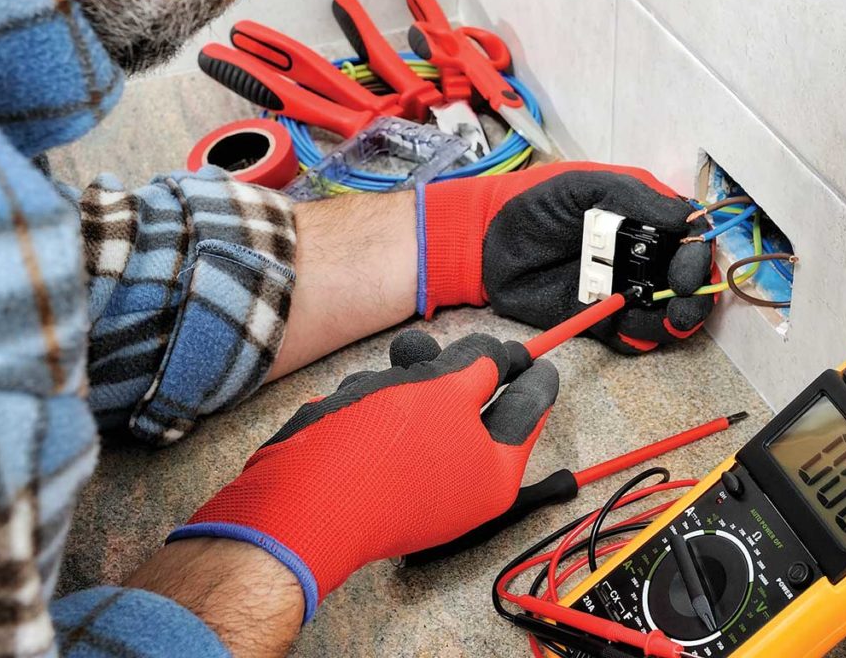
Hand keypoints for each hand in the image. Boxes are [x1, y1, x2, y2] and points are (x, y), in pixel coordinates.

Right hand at [168, 331, 557, 619]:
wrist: (302, 498)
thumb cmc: (388, 447)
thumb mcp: (449, 391)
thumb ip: (482, 368)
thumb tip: (500, 356)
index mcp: (494, 472)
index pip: (528, 411)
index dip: (535, 376)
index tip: (543, 358)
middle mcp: (461, 479)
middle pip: (475, 403)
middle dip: (457, 369)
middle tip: (462, 347)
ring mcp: (416, 476)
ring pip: (426, 403)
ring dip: (408, 379)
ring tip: (391, 372)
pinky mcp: (375, 468)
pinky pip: (389, 419)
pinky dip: (377, 401)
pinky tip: (356, 399)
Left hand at [420, 163, 712, 352]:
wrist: (487, 243)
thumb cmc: (537, 203)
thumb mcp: (587, 186)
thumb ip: (638, 199)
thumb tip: (690, 219)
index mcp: (645, 219)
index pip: (690, 237)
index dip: (698, 251)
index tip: (689, 261)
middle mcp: (641, 257)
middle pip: (688, 280)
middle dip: (693, 290)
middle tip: (680, 293)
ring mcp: (623, 290)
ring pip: (668, 313)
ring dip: (675, 318)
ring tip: (666, 316)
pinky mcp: (601, 321)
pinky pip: (634, 336)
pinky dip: (642, 335)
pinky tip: (629, 323)